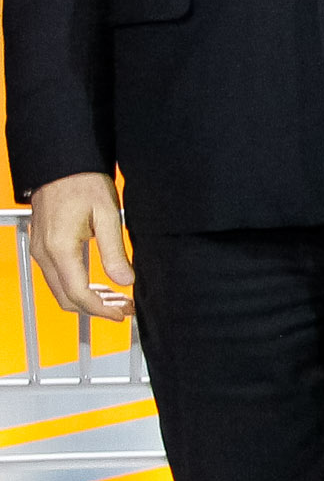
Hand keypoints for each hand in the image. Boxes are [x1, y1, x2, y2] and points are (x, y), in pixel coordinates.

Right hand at [27, 170, 132, 320]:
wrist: (62, 166)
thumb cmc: (84, 184)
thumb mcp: (108, 215)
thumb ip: (115, 251)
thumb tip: (125, 280)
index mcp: (60, 249)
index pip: (78, 294)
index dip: (101, 310)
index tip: (122, 314)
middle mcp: (44, 254)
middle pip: (66, 297)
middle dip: (96, 309)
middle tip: (125, 309)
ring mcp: (40, 251)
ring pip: (61, 289)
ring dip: (88, 300)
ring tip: (118, 299)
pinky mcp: (43, 247)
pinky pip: (58, 277)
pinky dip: (79, 287)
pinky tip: (102, 285)